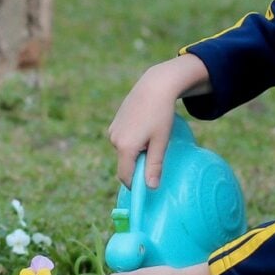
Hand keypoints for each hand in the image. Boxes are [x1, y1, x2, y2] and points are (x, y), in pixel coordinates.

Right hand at [107, 54, 209, 188]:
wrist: (154, 86)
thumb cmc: (161, 114)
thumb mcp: (161, 142)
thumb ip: (154, 166)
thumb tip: (151, 188)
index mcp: (125, 147)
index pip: (126, 176)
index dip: (136, 185)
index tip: (149, 184)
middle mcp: (114, 140)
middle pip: (124, 165)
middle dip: (137, 166)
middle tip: (155, 154)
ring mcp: (112, 131)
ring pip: (123, 153)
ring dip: (135, 153)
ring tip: (151, 138)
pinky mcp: (114, 124)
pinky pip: (122, 141)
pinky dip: (131, 143)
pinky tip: (144, 129)